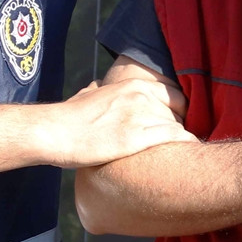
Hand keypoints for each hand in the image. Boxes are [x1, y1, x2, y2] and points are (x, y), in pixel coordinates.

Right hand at [47, 77, 194, 167]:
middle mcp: (140, 96)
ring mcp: (139, 115)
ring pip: (176, 127)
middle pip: (177, 113)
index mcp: (132, 85)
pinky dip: (184, 145)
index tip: (177, 125)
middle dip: (179, 128)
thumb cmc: (69, 117)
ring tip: (180, 156)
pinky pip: (173, 137)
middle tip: (177, 144)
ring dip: (179, 142)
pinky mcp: (135, 137)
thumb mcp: (88, 93)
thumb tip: (99, 87)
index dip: (178, 112)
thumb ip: (101, 89)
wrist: (54, 132)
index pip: (174, 95)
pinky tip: (187, 154)